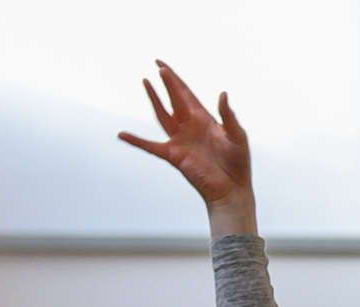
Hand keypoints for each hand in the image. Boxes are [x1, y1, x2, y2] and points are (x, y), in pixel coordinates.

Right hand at [118, 63, 254, 231]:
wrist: (233, 188)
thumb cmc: (238, 163)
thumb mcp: (238, 136)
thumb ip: (229, 116)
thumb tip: (222, 94)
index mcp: (204, 119)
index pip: (186, 93)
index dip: (175, 79)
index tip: (161, 64)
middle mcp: (189, 126)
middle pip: (174, 99)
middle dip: (167, 83)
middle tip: (159, 67)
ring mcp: (180, 140)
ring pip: (162, 115)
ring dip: (154, 99)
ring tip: (145, 82)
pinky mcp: (173, 155)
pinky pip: (150, 147)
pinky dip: (136, 142)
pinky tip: (122, 135)